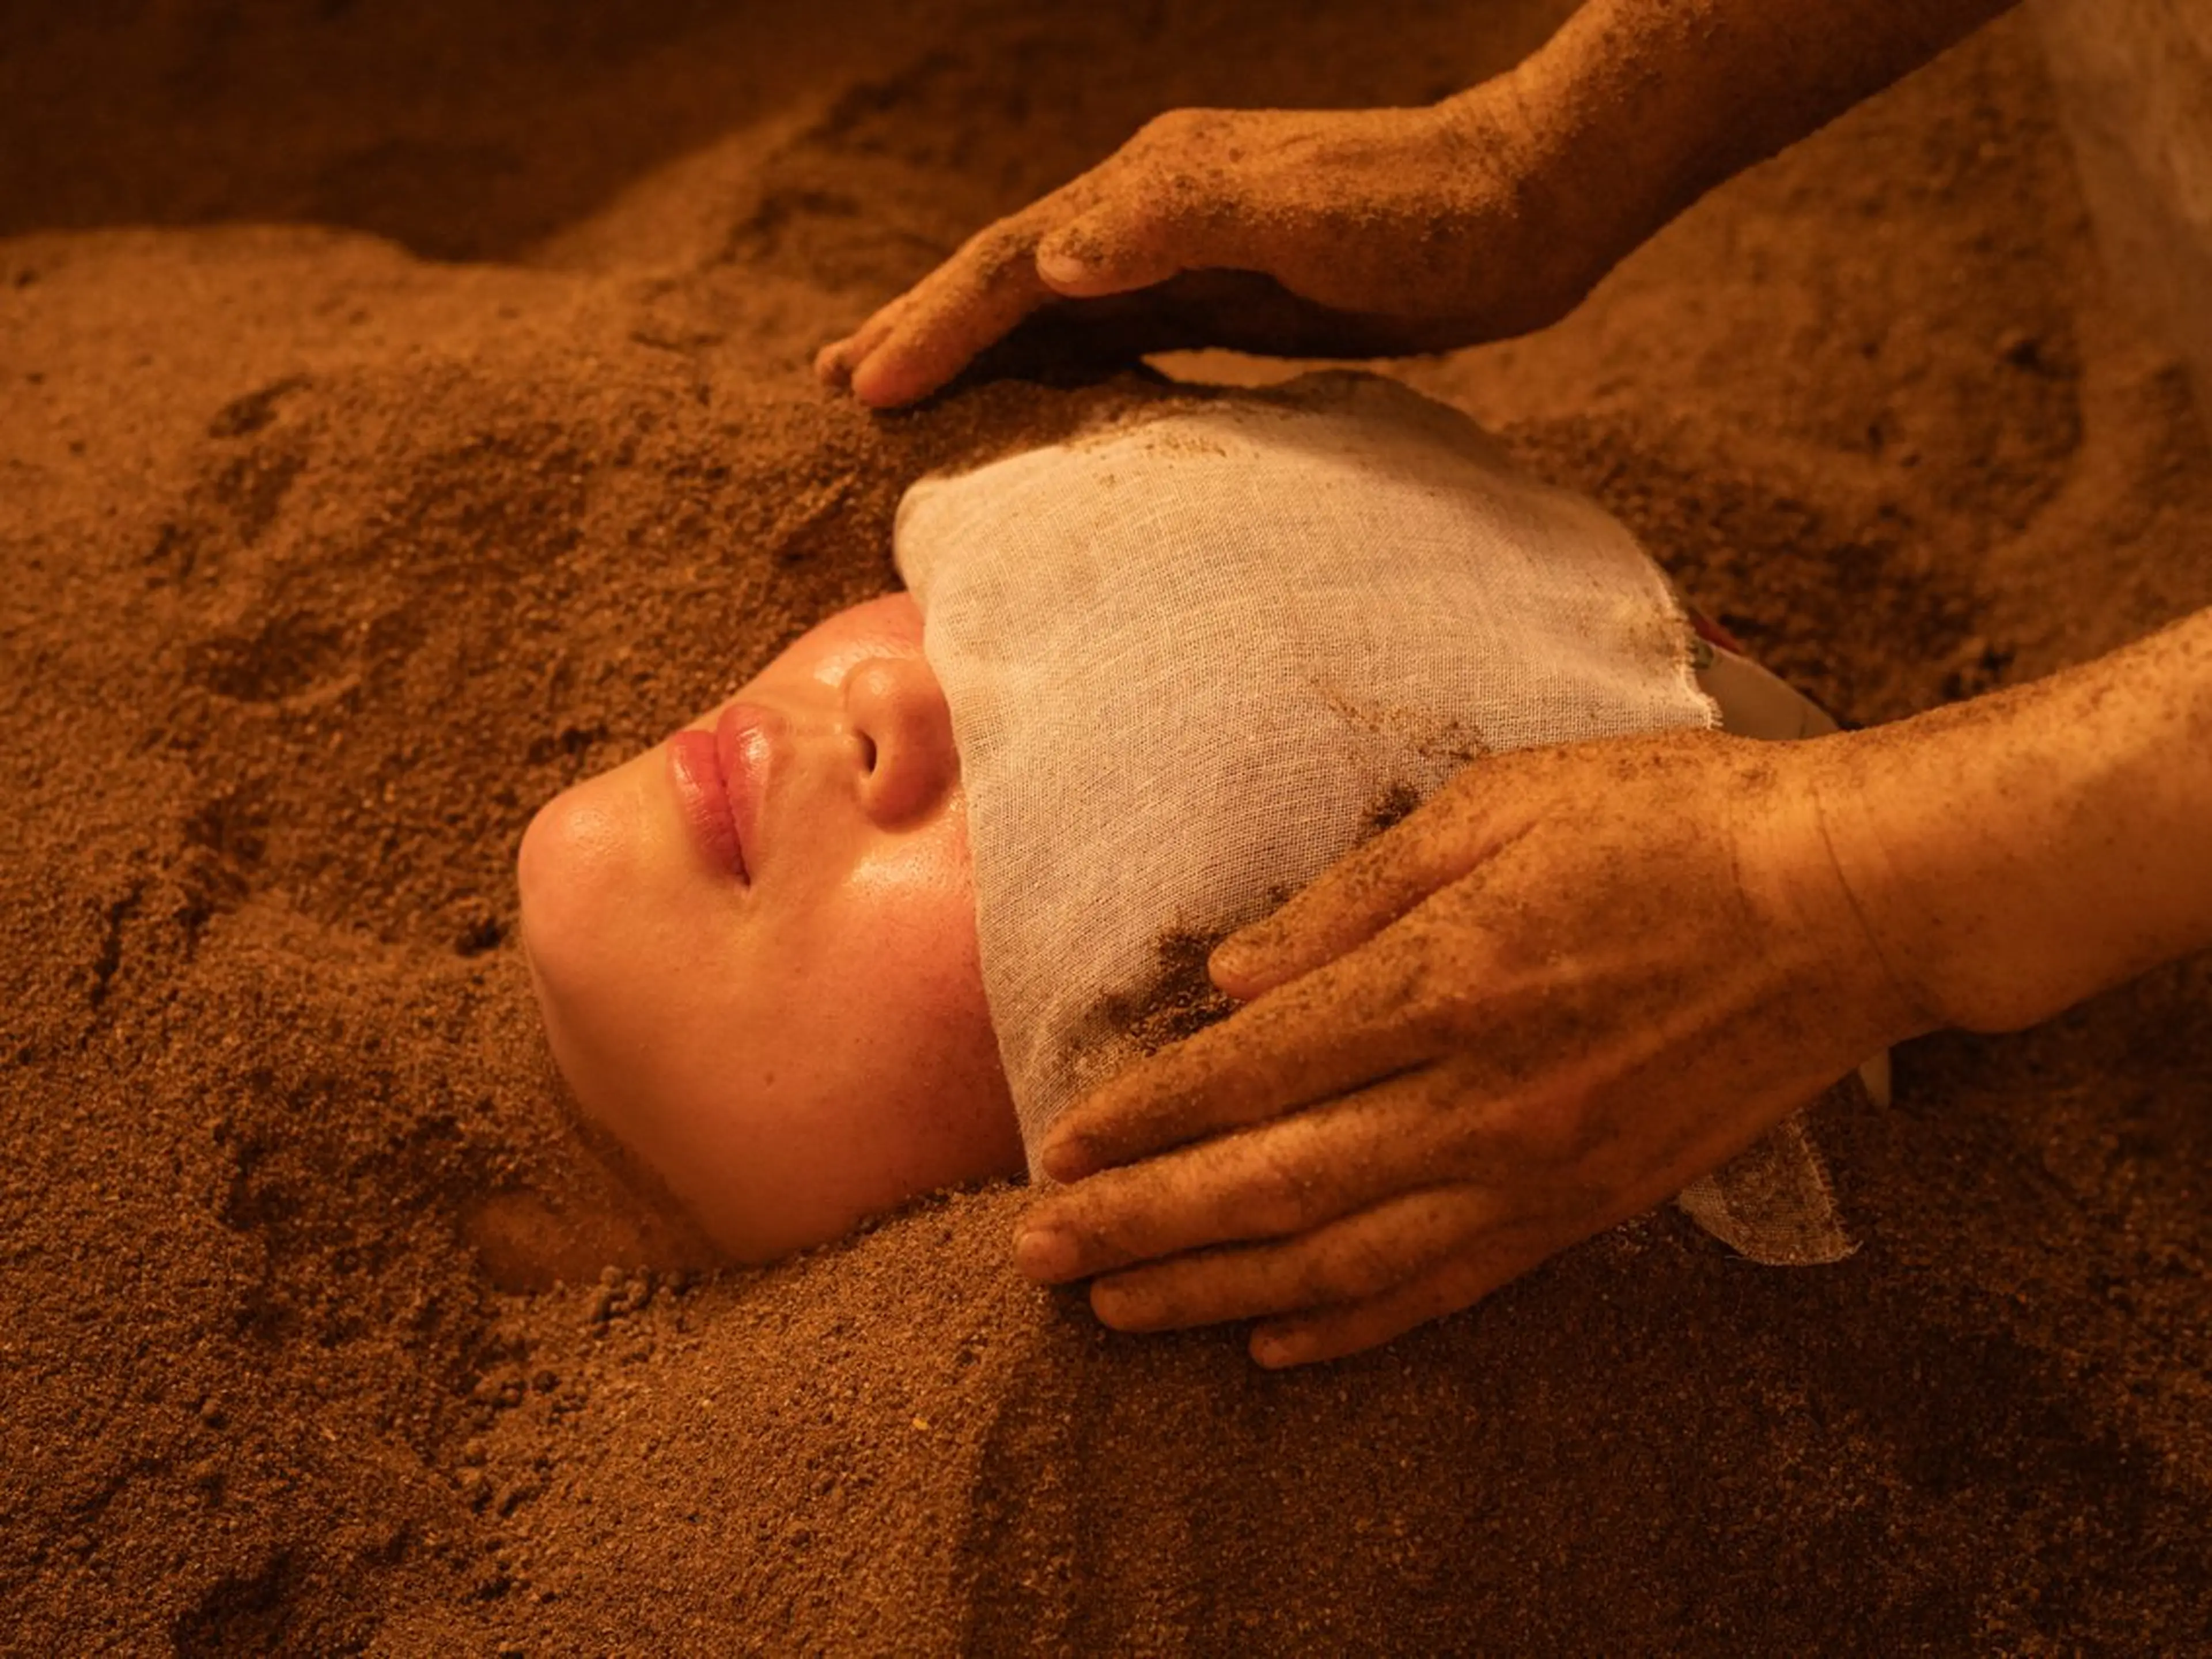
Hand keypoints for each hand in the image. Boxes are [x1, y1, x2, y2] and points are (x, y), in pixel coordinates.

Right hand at [816, 86, 1615, 407]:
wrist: (1528, 202)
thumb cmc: (1426, 213)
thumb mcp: (1307, 214)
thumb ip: (1180, 219)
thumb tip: (1055, 259)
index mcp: (1154, 192)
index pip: (1014, 265)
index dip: (934, 325)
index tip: (861, 387)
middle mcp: (1154, 214)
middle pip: (1008, 277)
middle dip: (920, 327)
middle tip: (832, 381)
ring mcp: (1187, 252)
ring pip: (1050, 307)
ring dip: (970, 345)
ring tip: (897, 385)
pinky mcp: (1227, 292)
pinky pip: (1111, 335)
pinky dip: (1050, 363)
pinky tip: (1034, 394)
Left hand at [1012, 730, 1926, 1366]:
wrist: (1849, 902)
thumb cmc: (1668, 822)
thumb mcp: (1495, 804)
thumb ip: (1348, 900)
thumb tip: (1231, 977)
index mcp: (1442, 979)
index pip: (1248, 1071)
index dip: (1143, 1117)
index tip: (1059, 1149)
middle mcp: (1476, 1097)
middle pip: (1268, 1185)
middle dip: (1139, 1226)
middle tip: (1037, 1257)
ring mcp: (1535, 1168)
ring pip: (1340, 1260)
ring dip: (1214, 1292)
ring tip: (1117, 1312)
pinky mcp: (1588, 1207)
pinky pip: (1448, 1286)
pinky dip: (1353, 1323)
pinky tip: (1276, 1341)